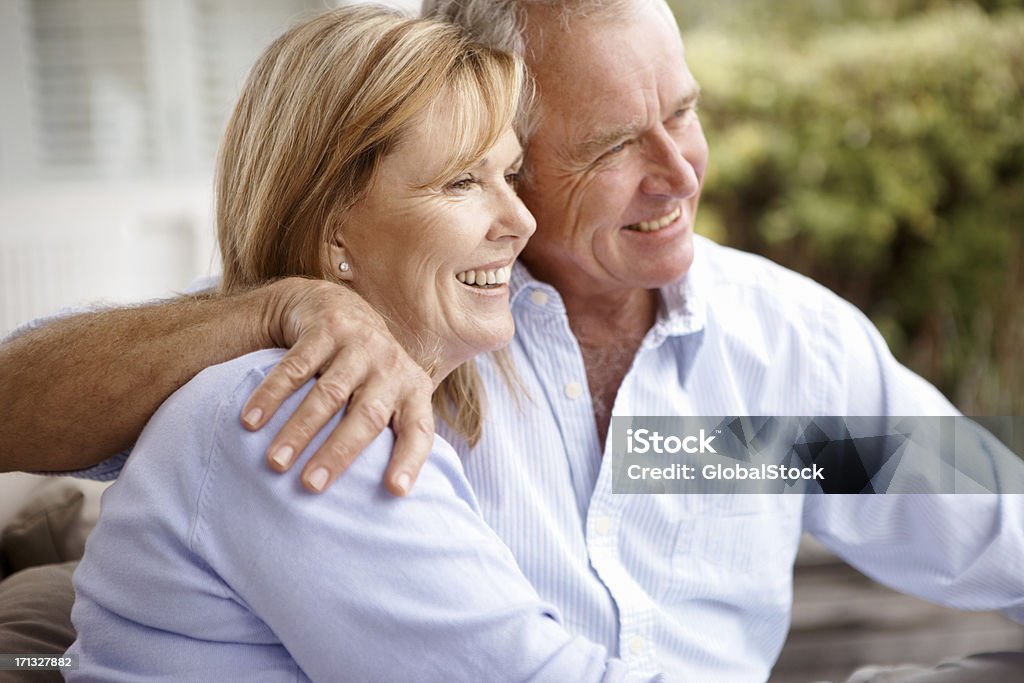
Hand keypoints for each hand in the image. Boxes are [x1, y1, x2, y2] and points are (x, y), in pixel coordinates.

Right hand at [241, 278, 434, 494]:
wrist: (338, 306)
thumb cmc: (368, 371)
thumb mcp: (391, 395)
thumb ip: (392, 433)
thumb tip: (386, 497)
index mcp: (413, 389)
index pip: (419, 430)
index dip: (410, 460)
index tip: (395, 492)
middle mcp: (391, 366)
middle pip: (367, 416)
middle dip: (339, 452)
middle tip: (311, 486)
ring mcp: (360, 344)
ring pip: (328, 393)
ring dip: (299, 429)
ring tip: (275, 462)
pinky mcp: (327, 327)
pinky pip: (295, 366)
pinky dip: (271, 395)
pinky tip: (249, 421)